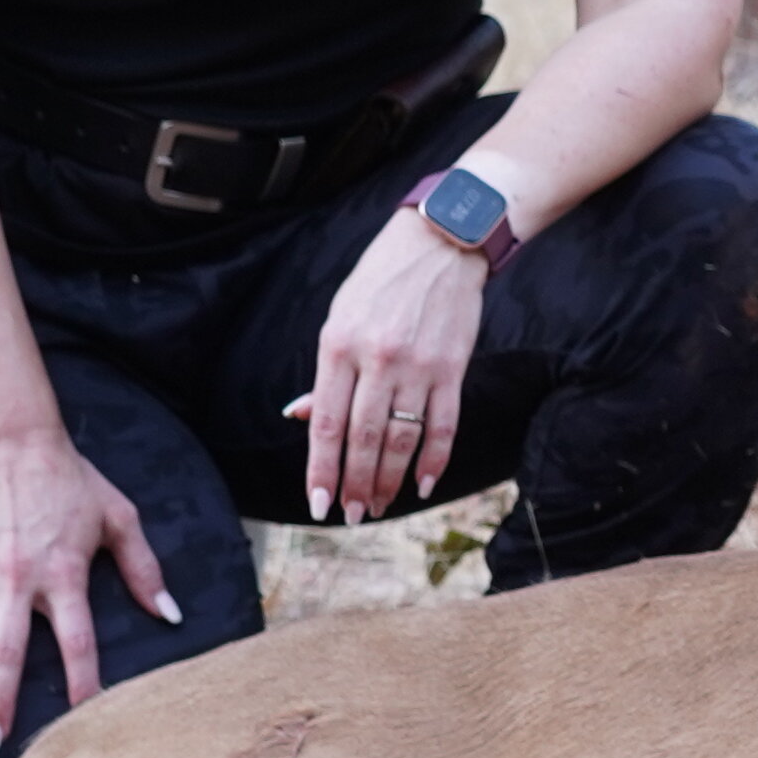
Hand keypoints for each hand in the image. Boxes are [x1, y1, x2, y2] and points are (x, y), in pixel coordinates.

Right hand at [0, 427, 175, 750]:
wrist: (12, 444)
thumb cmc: (72, 482)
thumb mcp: (119, 517)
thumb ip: (145, 569)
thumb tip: (171, 614)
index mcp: (64, 575)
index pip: (77, 641)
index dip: (83, 682)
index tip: (85, 719)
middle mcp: (19, 581)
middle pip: (8, 653)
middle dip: (0, 702)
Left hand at [288, 209, 492, 522]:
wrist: (442, 241)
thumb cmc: (381, 279)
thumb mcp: (340, 316)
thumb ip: (327, 372)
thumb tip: (304, 418)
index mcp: (339, 346)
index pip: (328, 423)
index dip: (322, 469)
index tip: (318, 503)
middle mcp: (378, 360)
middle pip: (364, 440)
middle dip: (355, 485)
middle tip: (351, 515)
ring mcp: (419, 366)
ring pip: (402, 439)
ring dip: (389, 480)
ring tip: (379, 506)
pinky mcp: (453, 368)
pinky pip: (444, 425)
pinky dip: (434, 459)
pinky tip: (423, 484)